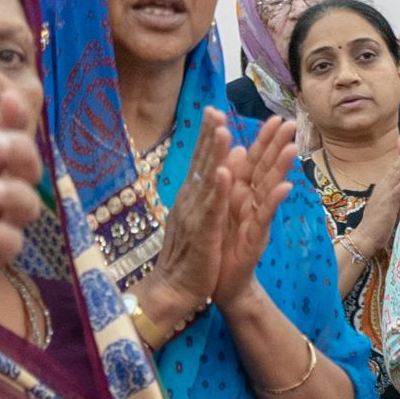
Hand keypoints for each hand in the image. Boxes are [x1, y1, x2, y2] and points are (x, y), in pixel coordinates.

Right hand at [141, 112, 235, 331]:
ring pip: (208, 180)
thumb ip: (208, 191)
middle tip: (217, 108)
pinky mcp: (204, 234)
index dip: (207, 134)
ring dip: (215, 154)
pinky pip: (213, 209)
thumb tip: (221, 164)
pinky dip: (219, 190)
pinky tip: (225, 173)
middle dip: (210, 135)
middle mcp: (191, 200)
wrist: (174, 290)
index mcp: (193, 196)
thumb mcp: (201, 218)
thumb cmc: (190, 254)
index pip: (202, 160)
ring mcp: (196, 215)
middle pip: (203, 162)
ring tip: (223, 130)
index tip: (214, 109)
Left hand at [216, 116, 297, 309]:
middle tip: (291, 123)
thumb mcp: (223, 207)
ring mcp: (256, 218)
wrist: (223, 282)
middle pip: (266, 168)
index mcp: (241, 193)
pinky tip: (284, 187)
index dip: (264, 140)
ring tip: (293, 148)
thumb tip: (235, 149)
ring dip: (281, 168)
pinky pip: (265, 216)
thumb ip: (232, 180)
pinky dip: (274, 201)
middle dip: (277, 146)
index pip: (254, 160)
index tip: (275, 117)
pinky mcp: (255, 237)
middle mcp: (252, 202)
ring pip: (270, 188)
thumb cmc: (223, 245)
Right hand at [353, 120, 399, 257]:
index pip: (398, 164)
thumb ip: (395, 192)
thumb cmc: (378, 222)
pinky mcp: (388, 203)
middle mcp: (386, 185)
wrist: (365, 237)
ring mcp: (386, 193)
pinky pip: (397, 189)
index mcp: (387, 185)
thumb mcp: (389, 203)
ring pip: (398, 171)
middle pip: (399, 163)